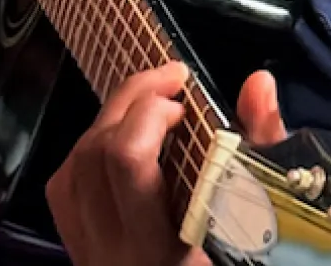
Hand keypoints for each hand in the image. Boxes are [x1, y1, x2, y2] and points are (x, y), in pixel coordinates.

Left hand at [47, 65, 288, 265]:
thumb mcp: (262, 231)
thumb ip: (261, 155)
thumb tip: (258, 84)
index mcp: (160, 251)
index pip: (128, 164)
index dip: (147, 113)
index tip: (187, 98)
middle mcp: (114, 254)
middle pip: (95, 156)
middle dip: (130, 102)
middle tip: (172, 82)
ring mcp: (91, 255)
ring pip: (73, 169)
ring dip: (109, 124)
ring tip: (151, 106)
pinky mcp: (81, 253)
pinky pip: (68, 190)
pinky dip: (91, 154)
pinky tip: (123, 144)